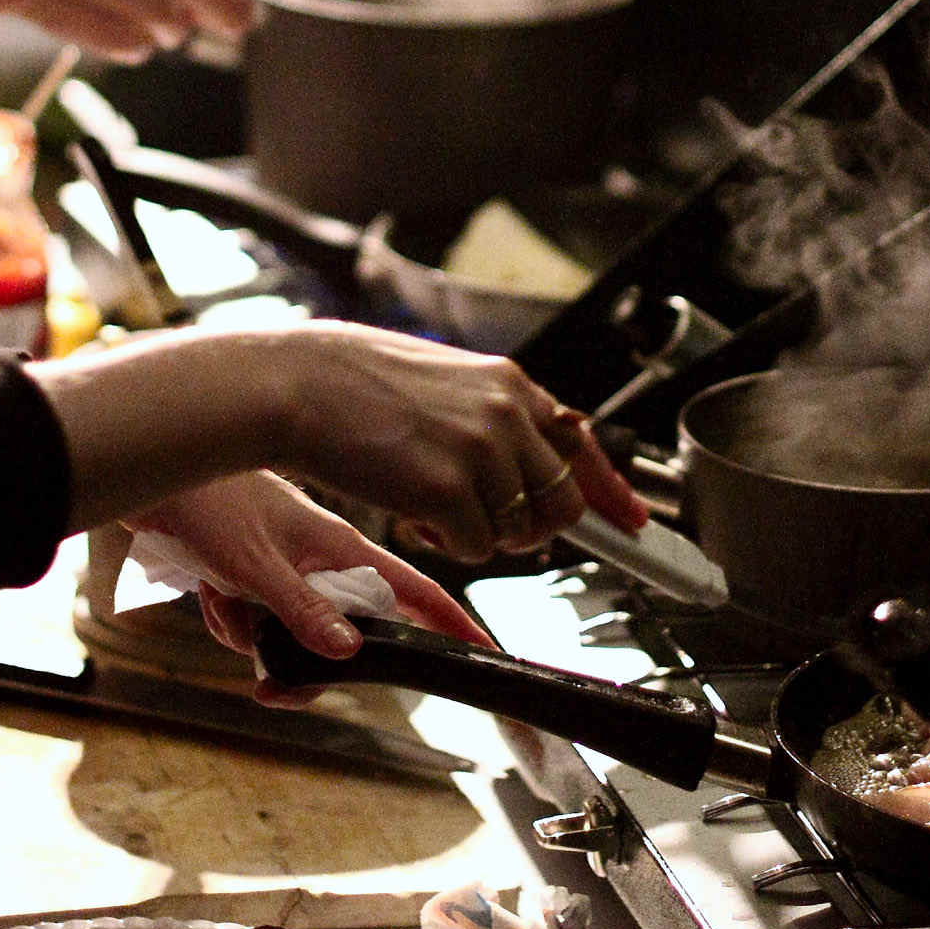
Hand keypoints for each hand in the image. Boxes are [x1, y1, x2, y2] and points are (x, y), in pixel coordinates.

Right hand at [40, 317, 649, 561]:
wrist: (296, 385)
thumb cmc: (351, 382)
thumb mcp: (442, 380)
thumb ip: (491, 415)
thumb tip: (530, 455)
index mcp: (509, 383)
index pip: (582, 445)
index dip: (609, 492)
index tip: (633, 524)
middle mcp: (509, 414)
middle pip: (559, 503)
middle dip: (526, 526)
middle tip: (474, 520)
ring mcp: (482, 452)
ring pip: (519, 533)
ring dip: (480, 536)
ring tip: (429, 508)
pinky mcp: (450, 490)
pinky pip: (477, 548)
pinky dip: (447, 544)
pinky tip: (409, 513)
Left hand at [133, 469, 486, 701]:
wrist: (158, 464)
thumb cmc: (208, 505)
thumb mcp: (253, 566)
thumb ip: (302, 611)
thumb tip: (351, 654)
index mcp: (340, 546)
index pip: (413, 590)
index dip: (452, 622)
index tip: (485, 651)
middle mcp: (323, 556)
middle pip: (345, 633)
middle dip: (305, 666)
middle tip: (272, 687)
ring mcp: (292, 561)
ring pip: (294, 632)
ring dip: (255, 637)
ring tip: (222, 606)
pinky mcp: (261, 566)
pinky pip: (258, 619)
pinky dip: (230, 617)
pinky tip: (206, 590)